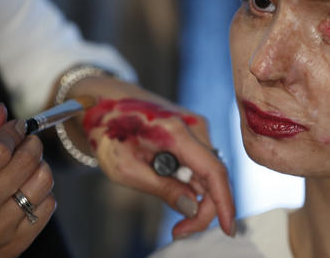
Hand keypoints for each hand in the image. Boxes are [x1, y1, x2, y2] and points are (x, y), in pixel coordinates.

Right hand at [0, 104, 55, 257]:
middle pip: (26, 162)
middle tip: (27, 142)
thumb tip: (1, 110)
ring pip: (43, 182)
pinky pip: (48, 206)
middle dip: (32, 144)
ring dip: (40, 167)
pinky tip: (28, 191)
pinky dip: (43, 193)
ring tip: (28, 167)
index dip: (13, 132)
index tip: (17, 127)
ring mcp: (0, 229)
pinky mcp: (17, 243)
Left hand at [67, 77, 235, 239]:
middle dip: (201, 206)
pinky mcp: (190, 128)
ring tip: (157, 188)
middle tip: (179, 229)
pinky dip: (188, 178)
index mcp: (175, 131)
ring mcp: (193, 125)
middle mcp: (192, 125)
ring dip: (192, 191)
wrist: (102, 101)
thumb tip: (192, 209)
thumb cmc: (108, 130)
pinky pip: (198, 161)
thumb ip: (163, 189)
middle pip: (213, 175)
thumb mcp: (126, 168)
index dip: (224, 203)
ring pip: (206, 170)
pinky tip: (163, 175)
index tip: (227, 228)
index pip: (214, 171)